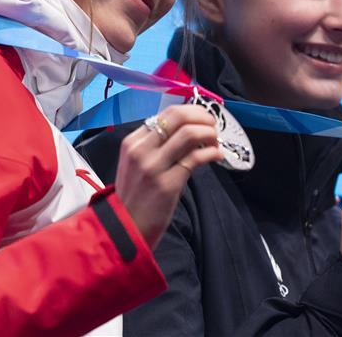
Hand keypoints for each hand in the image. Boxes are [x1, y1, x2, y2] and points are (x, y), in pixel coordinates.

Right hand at [115, 104, 222, 248]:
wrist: (125, 229)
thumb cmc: (135, 196)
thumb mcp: (136, 163)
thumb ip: (156, 145)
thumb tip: (188, 129)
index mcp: (133, 142)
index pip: (168, 113)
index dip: (192, 112)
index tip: (203, 119)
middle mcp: (141, 150)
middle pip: (179, 116)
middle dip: (202, 116)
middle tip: (213, 125)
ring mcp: (153, 167)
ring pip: (189, 133)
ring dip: (209, 133)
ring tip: (215, 142)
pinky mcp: (167, 184)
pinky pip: (196, 158)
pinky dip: (212, 152)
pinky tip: (216, 155)